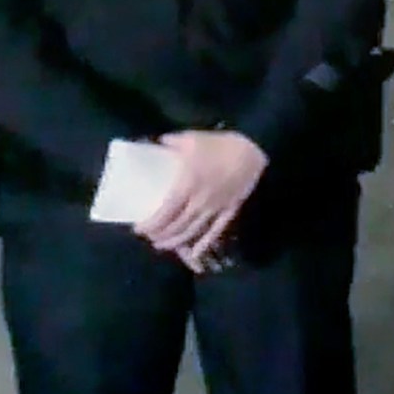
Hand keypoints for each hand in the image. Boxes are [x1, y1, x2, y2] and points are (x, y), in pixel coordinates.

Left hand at [138, 131, 267, 266]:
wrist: (255, 148)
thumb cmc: (221, 144)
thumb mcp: (191, 139)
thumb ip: (171, 142)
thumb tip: (157, 143)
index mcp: (187, 186)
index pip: (164, 213)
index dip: (150, 225)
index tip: (138, 229)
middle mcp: (199, 202)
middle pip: (176, 226)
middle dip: (159, 235)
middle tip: (149, 236)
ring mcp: (215, 208)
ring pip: (192, 231)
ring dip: (175, 241)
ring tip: (163, 245)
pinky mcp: (230, 209)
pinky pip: (215, 231)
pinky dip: (203, 244)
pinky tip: (194, 254)